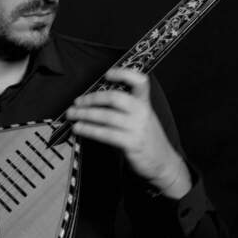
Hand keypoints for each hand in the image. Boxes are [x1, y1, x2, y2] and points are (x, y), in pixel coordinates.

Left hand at [62, 68, 188, 195]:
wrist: (164, 163)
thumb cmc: (149, 141)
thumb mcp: (143, 119)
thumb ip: (127, 109)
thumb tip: (98, 102)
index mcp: (145, 104)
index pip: (140, 82)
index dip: (124, 74)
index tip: (108, 74)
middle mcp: (142, 113)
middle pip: (115, 97)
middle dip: (92, 99)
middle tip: (78, 102)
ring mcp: (137, 128)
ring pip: (106, 116)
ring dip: (85, 114)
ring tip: (73, 115)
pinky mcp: (131, 143)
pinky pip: (105, 133)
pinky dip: (89, 130)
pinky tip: (80, 129)